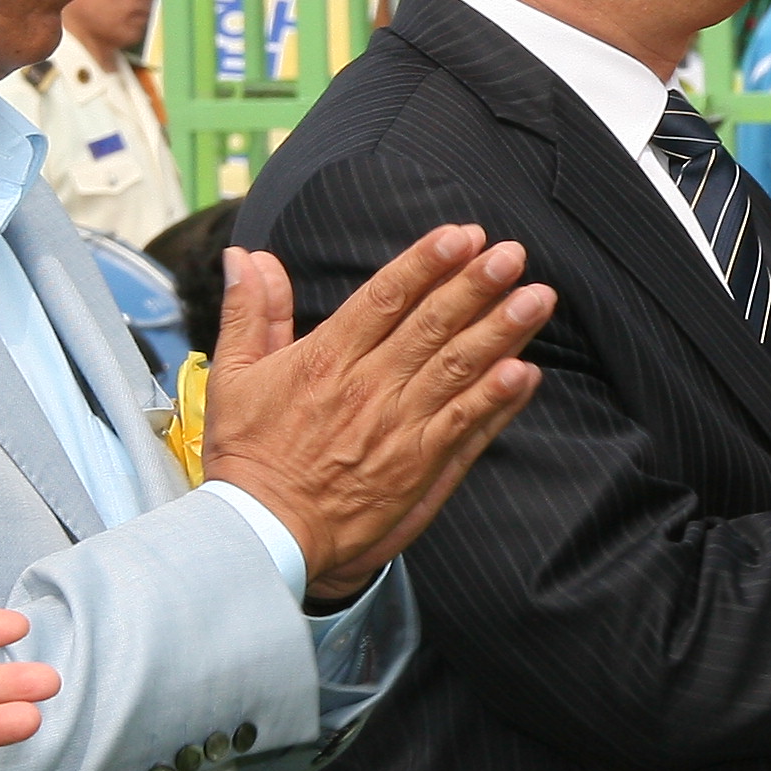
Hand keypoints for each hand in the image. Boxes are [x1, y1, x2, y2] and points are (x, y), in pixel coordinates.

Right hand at [203, 227, 556, 605]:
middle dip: (476, 285)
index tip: (461, 235)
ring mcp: (398, 428)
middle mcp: (368, 387)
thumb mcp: (233, 376)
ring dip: (501, 332)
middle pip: (432, 326)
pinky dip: (497, 400)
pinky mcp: (417, 466)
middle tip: (513, 253)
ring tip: (537, 299)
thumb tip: (247, 256)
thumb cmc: (247, 456)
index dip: (426, 263)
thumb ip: (250, 312)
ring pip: (458, 370)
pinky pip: (465, 427)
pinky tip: (526, 372)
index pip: (385, 297)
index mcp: (325, 359)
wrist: (263, 535)